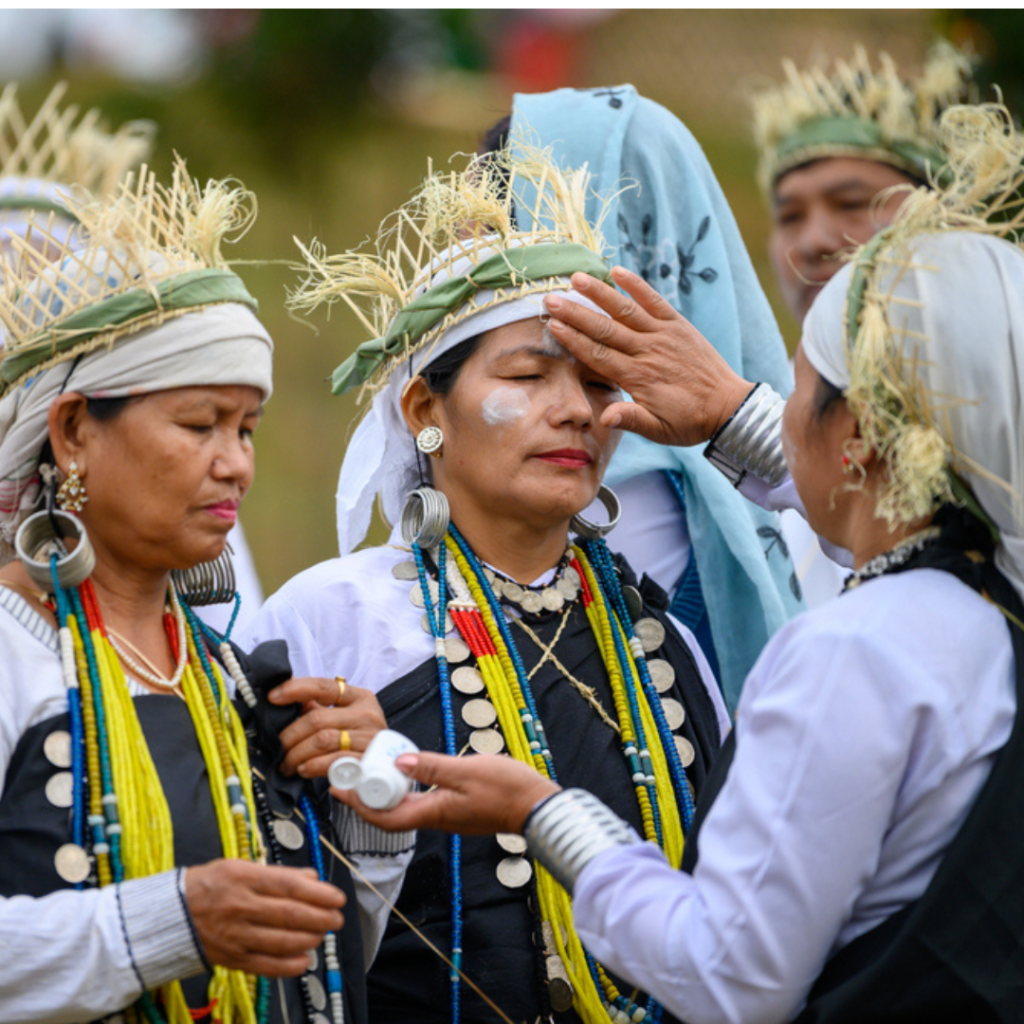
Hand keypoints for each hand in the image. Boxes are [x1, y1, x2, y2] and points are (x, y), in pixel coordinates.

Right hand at [184, 860, 345, 976]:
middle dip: (320, 917)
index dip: (317, 893)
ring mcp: (236, 935)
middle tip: (337, 918)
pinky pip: (266, 966)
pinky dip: (289, 965)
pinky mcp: (232, 958)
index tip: (337, 897)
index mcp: (243, 878)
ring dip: (309, 939)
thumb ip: (278, 873)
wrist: (170, 915)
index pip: (288, 886)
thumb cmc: (208, 885)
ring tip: (323, 934)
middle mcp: (240, 907)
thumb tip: (311, 877)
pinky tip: (305, 959)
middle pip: (289, 915)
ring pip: (281, 941)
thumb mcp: (240, 866)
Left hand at [270, 677, 386, 777]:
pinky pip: (334, 761)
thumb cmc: (358, 739)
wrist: (389, 768)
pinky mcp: (368, 761)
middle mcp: (367, 714)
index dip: (295, 689)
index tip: (273, 697)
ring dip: (297, 754)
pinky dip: (313, 766)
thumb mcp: (343, 717)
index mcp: (359, 697)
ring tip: (287, 764)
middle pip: (317, 718)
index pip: (324, 686)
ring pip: (322, 740)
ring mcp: (370, 738)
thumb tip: (281, 700)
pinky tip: (304, 769)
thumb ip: (317, 707)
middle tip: (278, 748)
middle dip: (290, 735)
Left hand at [332, 751, 559, 834]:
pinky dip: (406, 790)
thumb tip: (398, 762)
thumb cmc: (506, 790)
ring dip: (385, 793)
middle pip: (391, 814)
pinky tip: (407, 773)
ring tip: (372, 772)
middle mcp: (436, 818)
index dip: (359, 805)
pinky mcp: (456, 808)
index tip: (340, 790)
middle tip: (351, 776)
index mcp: (435, 813)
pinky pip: (421, 802)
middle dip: (366, 798)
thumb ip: (431, 767)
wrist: (537, 806)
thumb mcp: (466, 771)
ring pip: (405, 808)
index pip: (385, 818)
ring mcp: (447, 815)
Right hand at [544, 266, 753, 445]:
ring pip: (626, 309)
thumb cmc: (689, 422)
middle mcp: (649, 351)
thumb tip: (604, 418)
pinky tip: (618, 271)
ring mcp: (664, 335)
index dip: (574, 339)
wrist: (728, 407)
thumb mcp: (658, 430)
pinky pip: (655, 301)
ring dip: (600, 292)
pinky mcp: (678, 325)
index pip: (598, 354)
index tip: (553, 325)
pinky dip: (637, 285)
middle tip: (550, 299)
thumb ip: (631, 420)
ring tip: (576, 278)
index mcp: (639, 377)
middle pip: (605, 328)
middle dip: (576, 313)